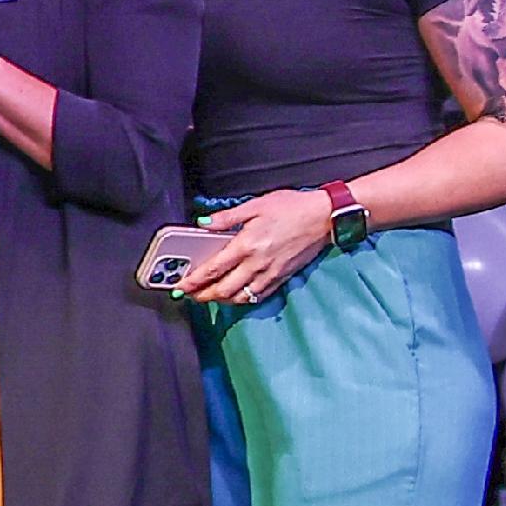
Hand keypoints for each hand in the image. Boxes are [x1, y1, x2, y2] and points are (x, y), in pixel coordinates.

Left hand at [177, 189, 334, 304]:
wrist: (325, 217)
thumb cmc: (292, 208)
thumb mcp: (256, 205)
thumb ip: (227, 217)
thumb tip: (203, 223)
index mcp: (247, 245)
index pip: (213, 270)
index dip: (193, 281)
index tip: (180, 287)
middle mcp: (257, 264)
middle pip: (223, 290)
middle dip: (202, 296)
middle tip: (190, 295)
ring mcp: (271, 273)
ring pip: (240, 297)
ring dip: (221, 300)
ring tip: (208, 296)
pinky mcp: (282, 277)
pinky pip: (258, 295)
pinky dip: (243, 299)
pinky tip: (234, 296)